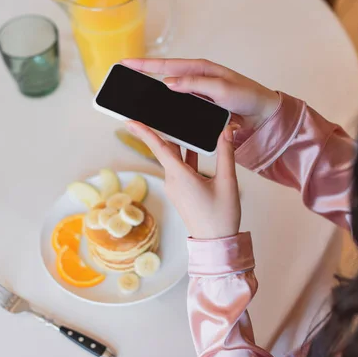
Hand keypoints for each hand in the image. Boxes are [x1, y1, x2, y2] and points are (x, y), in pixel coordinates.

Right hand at [122, 58, 279, 128]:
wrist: (262, 113)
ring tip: (134, 96)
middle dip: (142, 76)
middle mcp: (195, 79)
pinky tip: (158, 114)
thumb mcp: (222, 89)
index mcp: (200, 69)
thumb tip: (169, 83)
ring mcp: (196, 93)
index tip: (125, 63)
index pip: (166, 65)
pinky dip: (167, 108)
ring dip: (153, 94)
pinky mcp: (199, 106)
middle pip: (162, 77)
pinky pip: (178, 106)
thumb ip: (196, 84)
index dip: (144, 64)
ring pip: (168, 93)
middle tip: (123, 78)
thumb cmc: (247, 96)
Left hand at [125, 121, 240, 239]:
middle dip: (165, 132)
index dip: (144, 132)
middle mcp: (173, 181)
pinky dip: (187, 157)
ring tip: (185, 126)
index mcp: (180, 177)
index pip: (159, 148)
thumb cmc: (221, 216)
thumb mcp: (227, 181)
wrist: (217, 243)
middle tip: (163, 113)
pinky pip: (180, 169)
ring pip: (174, 159)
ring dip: (180, 144)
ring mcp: (176, 187)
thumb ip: (226, 153)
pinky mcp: (181, 192)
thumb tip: (226, 131)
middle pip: (166, 150)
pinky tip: (197, 148)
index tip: (130, 121)